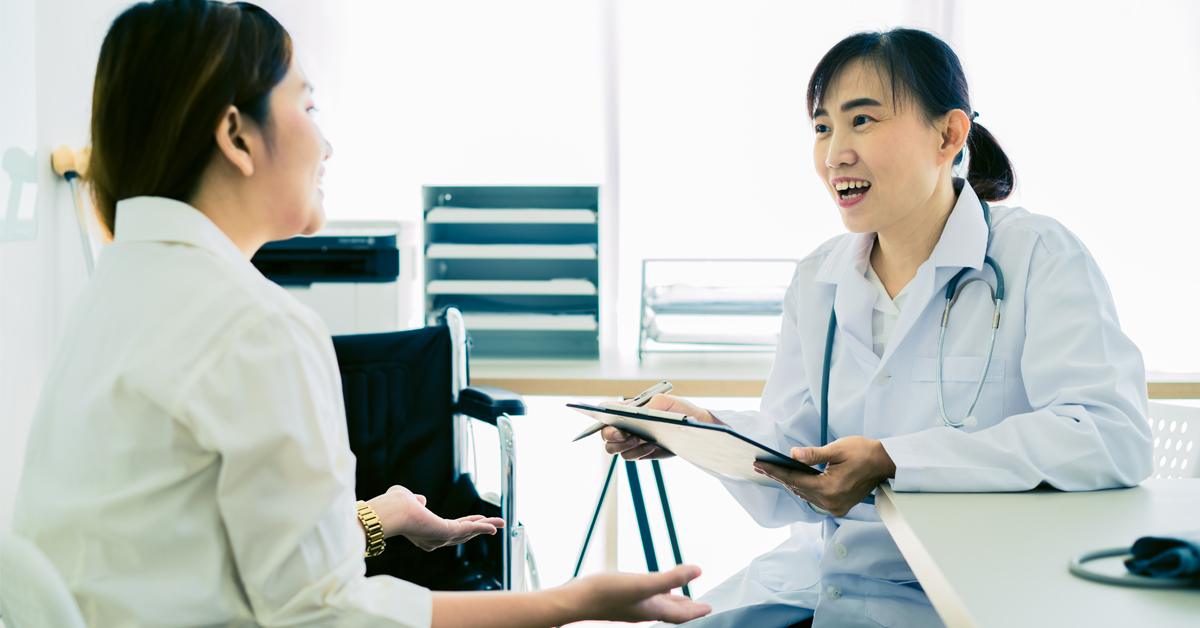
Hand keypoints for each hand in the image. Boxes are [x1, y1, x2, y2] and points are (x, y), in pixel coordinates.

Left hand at [366, 485, 503, 551]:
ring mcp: (441, 538)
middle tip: (496, 526)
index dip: (465, 524)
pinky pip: (469, 529)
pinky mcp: (446, 533)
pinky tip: (494, 526)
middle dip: (480, 528)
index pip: (450, 529)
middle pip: (464, 534)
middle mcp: (435, 540)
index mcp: (426, 533)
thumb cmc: (393, 506)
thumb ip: (415, 500)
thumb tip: (422, 500)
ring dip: (485, 527)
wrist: (390, 512)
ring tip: (501, 523)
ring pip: (469, 532)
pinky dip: (483, 527)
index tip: (476, 520)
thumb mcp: (406, 498)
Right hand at [564, 565, 710, 623]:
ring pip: (657, 603)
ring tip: (679, 595)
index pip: (680, 615)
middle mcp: (643, 610)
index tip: (709, 609)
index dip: (696, 611)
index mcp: (652, 610)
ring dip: (670, 600)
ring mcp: (630, 605)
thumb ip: (671, 577)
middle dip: (686, 608)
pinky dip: (653, 592)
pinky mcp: (619, 597)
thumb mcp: (642, 583)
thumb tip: (698, 571)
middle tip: (698, 605)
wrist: (575, 600)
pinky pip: (643, 595)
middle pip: (670, 611)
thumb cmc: (606, 594)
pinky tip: (649, 585)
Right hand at [601, 394, 720, 460]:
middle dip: (612, 435)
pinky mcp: (640, 452)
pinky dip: (637, 453)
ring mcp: (631, 440)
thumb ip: (654, 403)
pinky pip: (630, 456)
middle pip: (605, 434)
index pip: (605, 410)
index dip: (601, 416)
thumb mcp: (670, 402)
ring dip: (624, 446)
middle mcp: (626, 425)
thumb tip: (640, 411)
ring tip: (641, 440)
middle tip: (626, 434)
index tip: (610, 421)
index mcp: (628, 409)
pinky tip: (651, 447)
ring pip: (613, 448)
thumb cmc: (680, 411)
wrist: (695, 428)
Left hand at [753, 436, 896, 517]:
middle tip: (760, 466)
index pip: (795, 480)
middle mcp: (831, 502)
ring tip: (772, 471)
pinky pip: (814, 498)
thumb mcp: (837, 449)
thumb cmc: (863, 452)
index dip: (775, 471)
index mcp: (831, 488)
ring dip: (789, 483)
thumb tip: (793, 454)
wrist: (884, 463)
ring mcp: (835, 507)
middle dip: (778, 476)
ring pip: (804, 495)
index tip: (759, 464)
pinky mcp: (838, 507)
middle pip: (797, 489)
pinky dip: (803, 488)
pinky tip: (793, 479)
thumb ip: (813, 454)